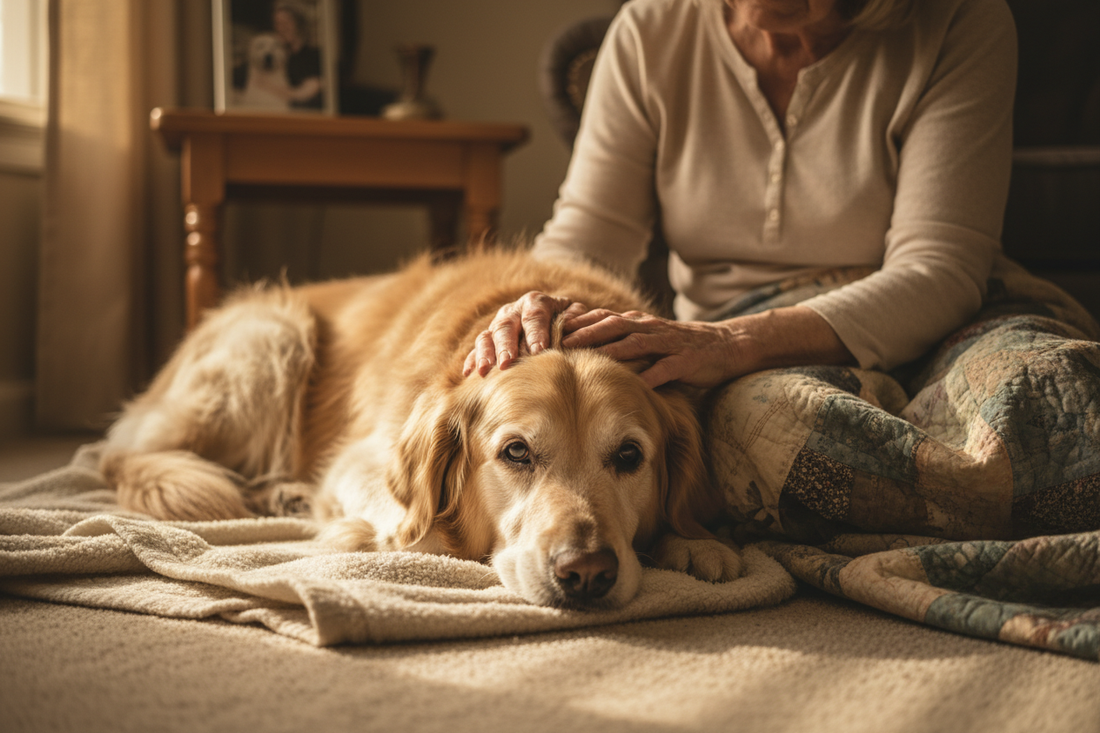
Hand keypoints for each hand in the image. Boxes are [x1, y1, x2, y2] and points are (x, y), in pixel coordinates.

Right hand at [463, 292, 589, 376]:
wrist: (551, 319)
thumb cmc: (568, 322)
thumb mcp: (576, 315)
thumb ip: (576, 318)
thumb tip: (572, 326)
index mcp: (536, 302)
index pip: (535, 315)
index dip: (536, 332)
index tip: (539, 350)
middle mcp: (513, 311)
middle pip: (506, 326)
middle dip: (506, 346)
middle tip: (507, 363)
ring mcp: (497, 325)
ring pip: (487, 336)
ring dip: (486, 354)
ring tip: (485, 372)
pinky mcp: (488, 341)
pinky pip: (476, 349)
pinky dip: (472, 361)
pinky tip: (469, 374)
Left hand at [561, 309, 741, 388]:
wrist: (725, 345)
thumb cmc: (681, 346)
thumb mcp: (649, 338)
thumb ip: (622, 341)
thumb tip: (587, 351)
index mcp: (638, 323)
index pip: (602, 318)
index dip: (577, 323)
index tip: (551, 330)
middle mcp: (650, 328)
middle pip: (612, 326)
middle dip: (585, 333)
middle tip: (559, 342)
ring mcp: (668, 343)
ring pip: (634, 343)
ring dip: (610, 349)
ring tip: (588, 359)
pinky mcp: (685, 360)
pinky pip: (664, 368)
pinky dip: (648, 376)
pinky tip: (633, 385)